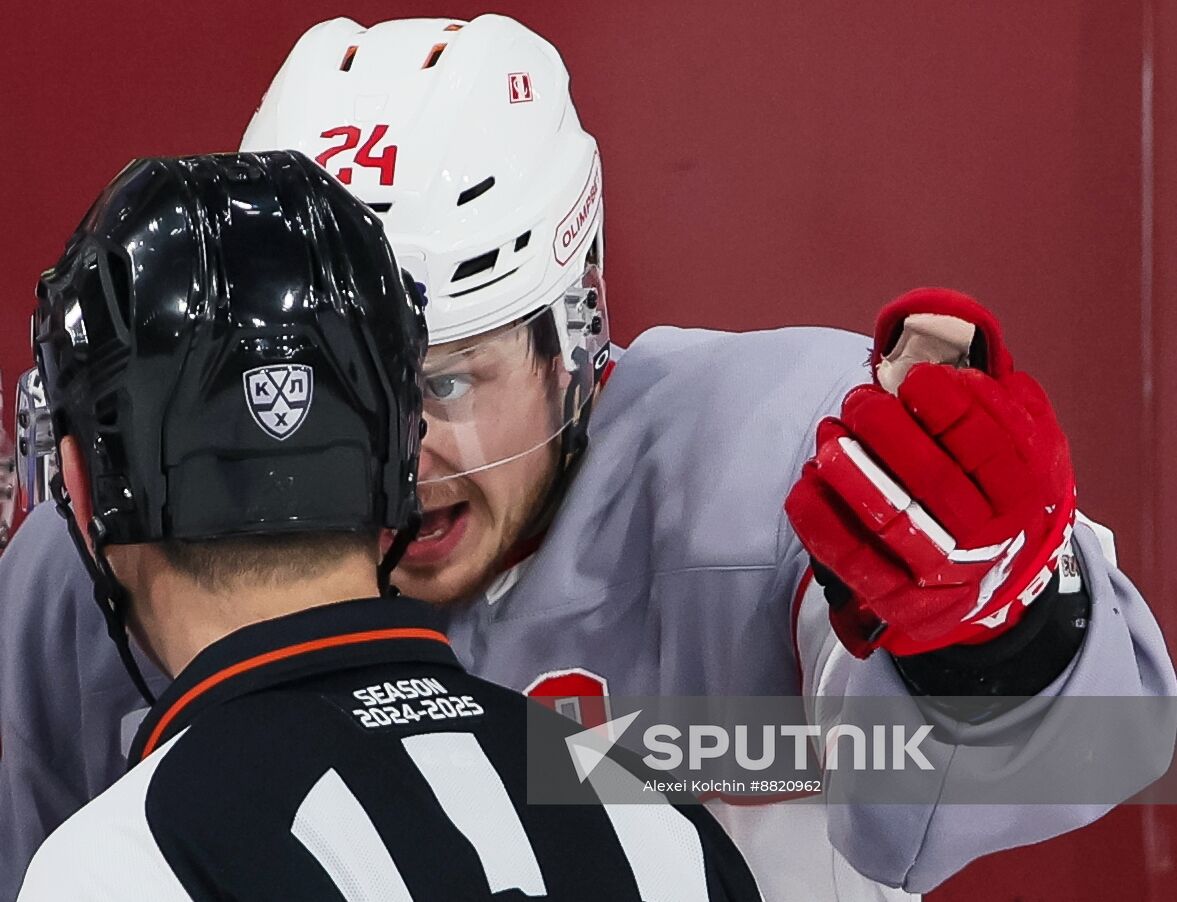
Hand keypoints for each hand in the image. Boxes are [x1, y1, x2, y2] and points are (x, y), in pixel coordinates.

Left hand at [785, 288, 1075, 656]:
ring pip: (894, 524)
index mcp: (1026, 489)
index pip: (991, 447)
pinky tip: (805, 483)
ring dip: (853, 474)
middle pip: (935, 482)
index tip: (915, 380)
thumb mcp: (1013, 432)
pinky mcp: (901, 600)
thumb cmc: (993, 483)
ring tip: (829, 436)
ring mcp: (946, 575)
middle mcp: (991, 537)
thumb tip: (930, 312)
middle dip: (889, 433)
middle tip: (858, 401)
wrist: (993, 579)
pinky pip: (854, 562)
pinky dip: (823, 522)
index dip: (953, 408)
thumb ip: (982, 377)